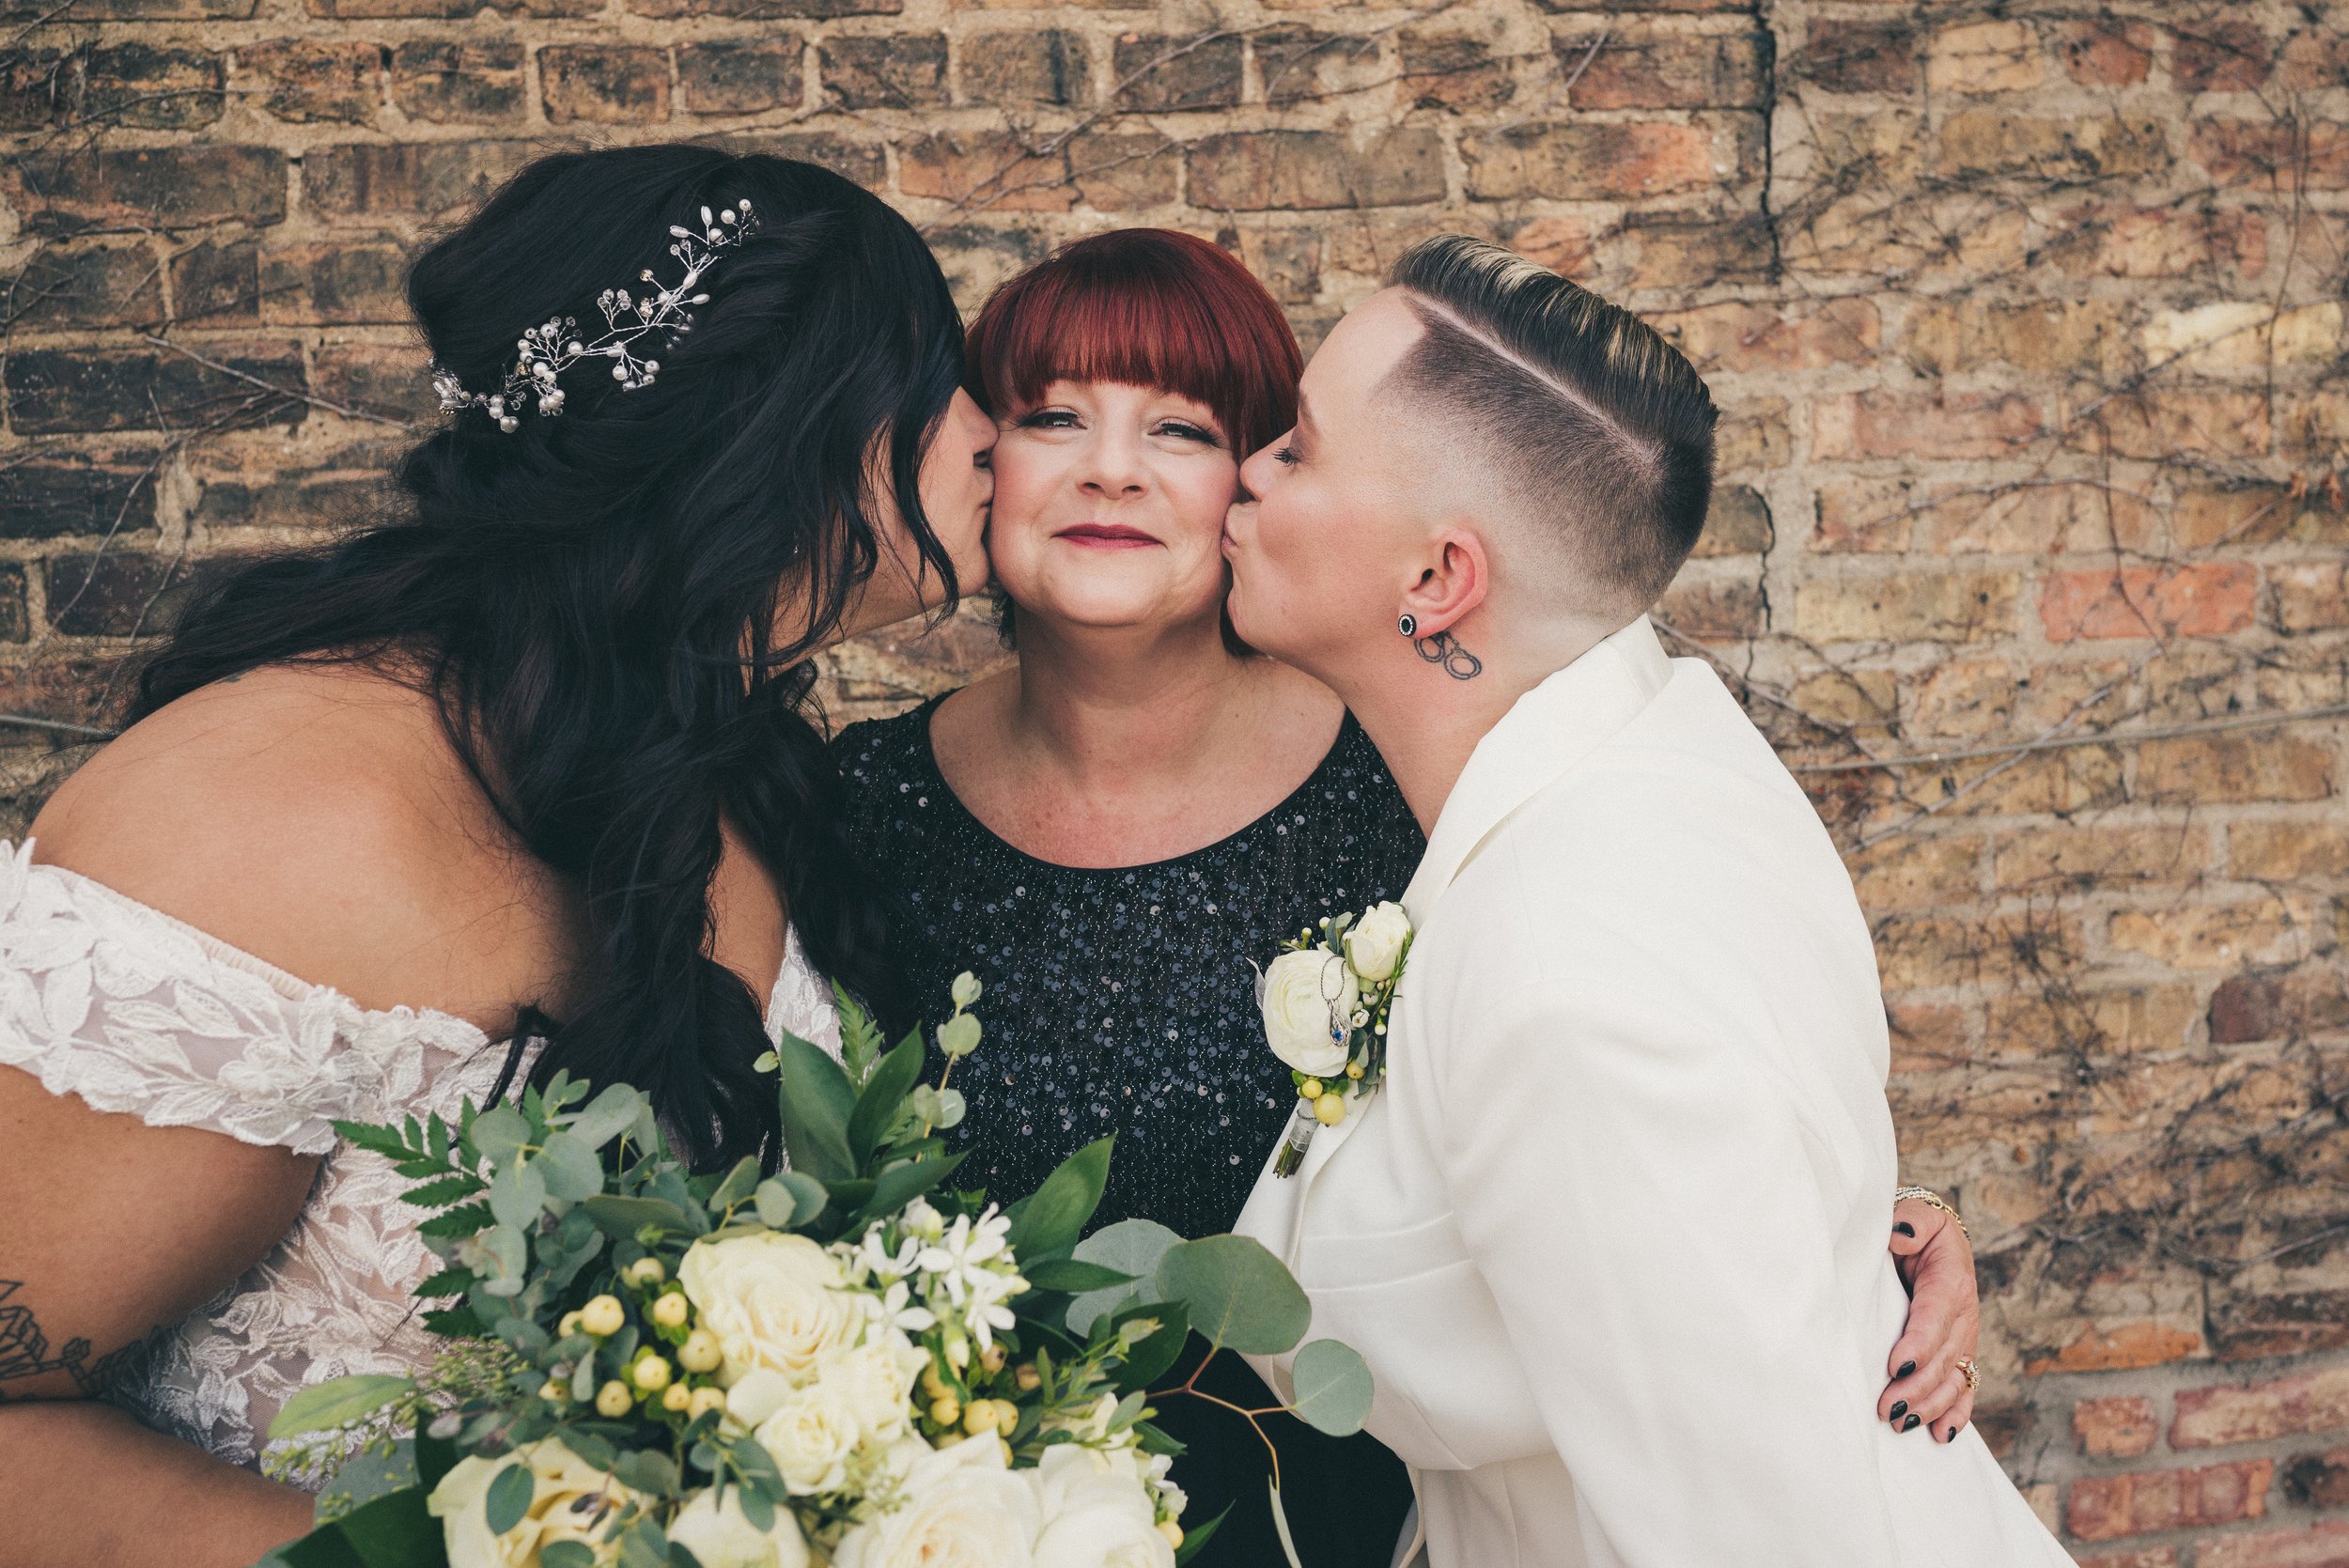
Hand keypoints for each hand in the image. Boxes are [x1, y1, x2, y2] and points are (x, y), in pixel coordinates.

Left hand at [1876, 1196, 1979, 1443]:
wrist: (1936, 1240)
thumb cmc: (1917, 1227)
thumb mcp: (1918, 1215)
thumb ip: (1911, 1222)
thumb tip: (1900, 1234)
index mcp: (1951, 1282)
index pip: (1935, 1318)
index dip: (1919, 1344)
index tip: (1898, 1366)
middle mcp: (1963, 1316)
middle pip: (1943, 1359)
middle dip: (1916, 1388)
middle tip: (1885, 1408)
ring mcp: (1964, 1339)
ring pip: (1953, 1380)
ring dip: (1929, 1406)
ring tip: (1899, 1423)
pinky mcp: (1960, 1354)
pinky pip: (1965, 1389)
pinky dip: (1956, 1414)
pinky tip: (1941, 1436)